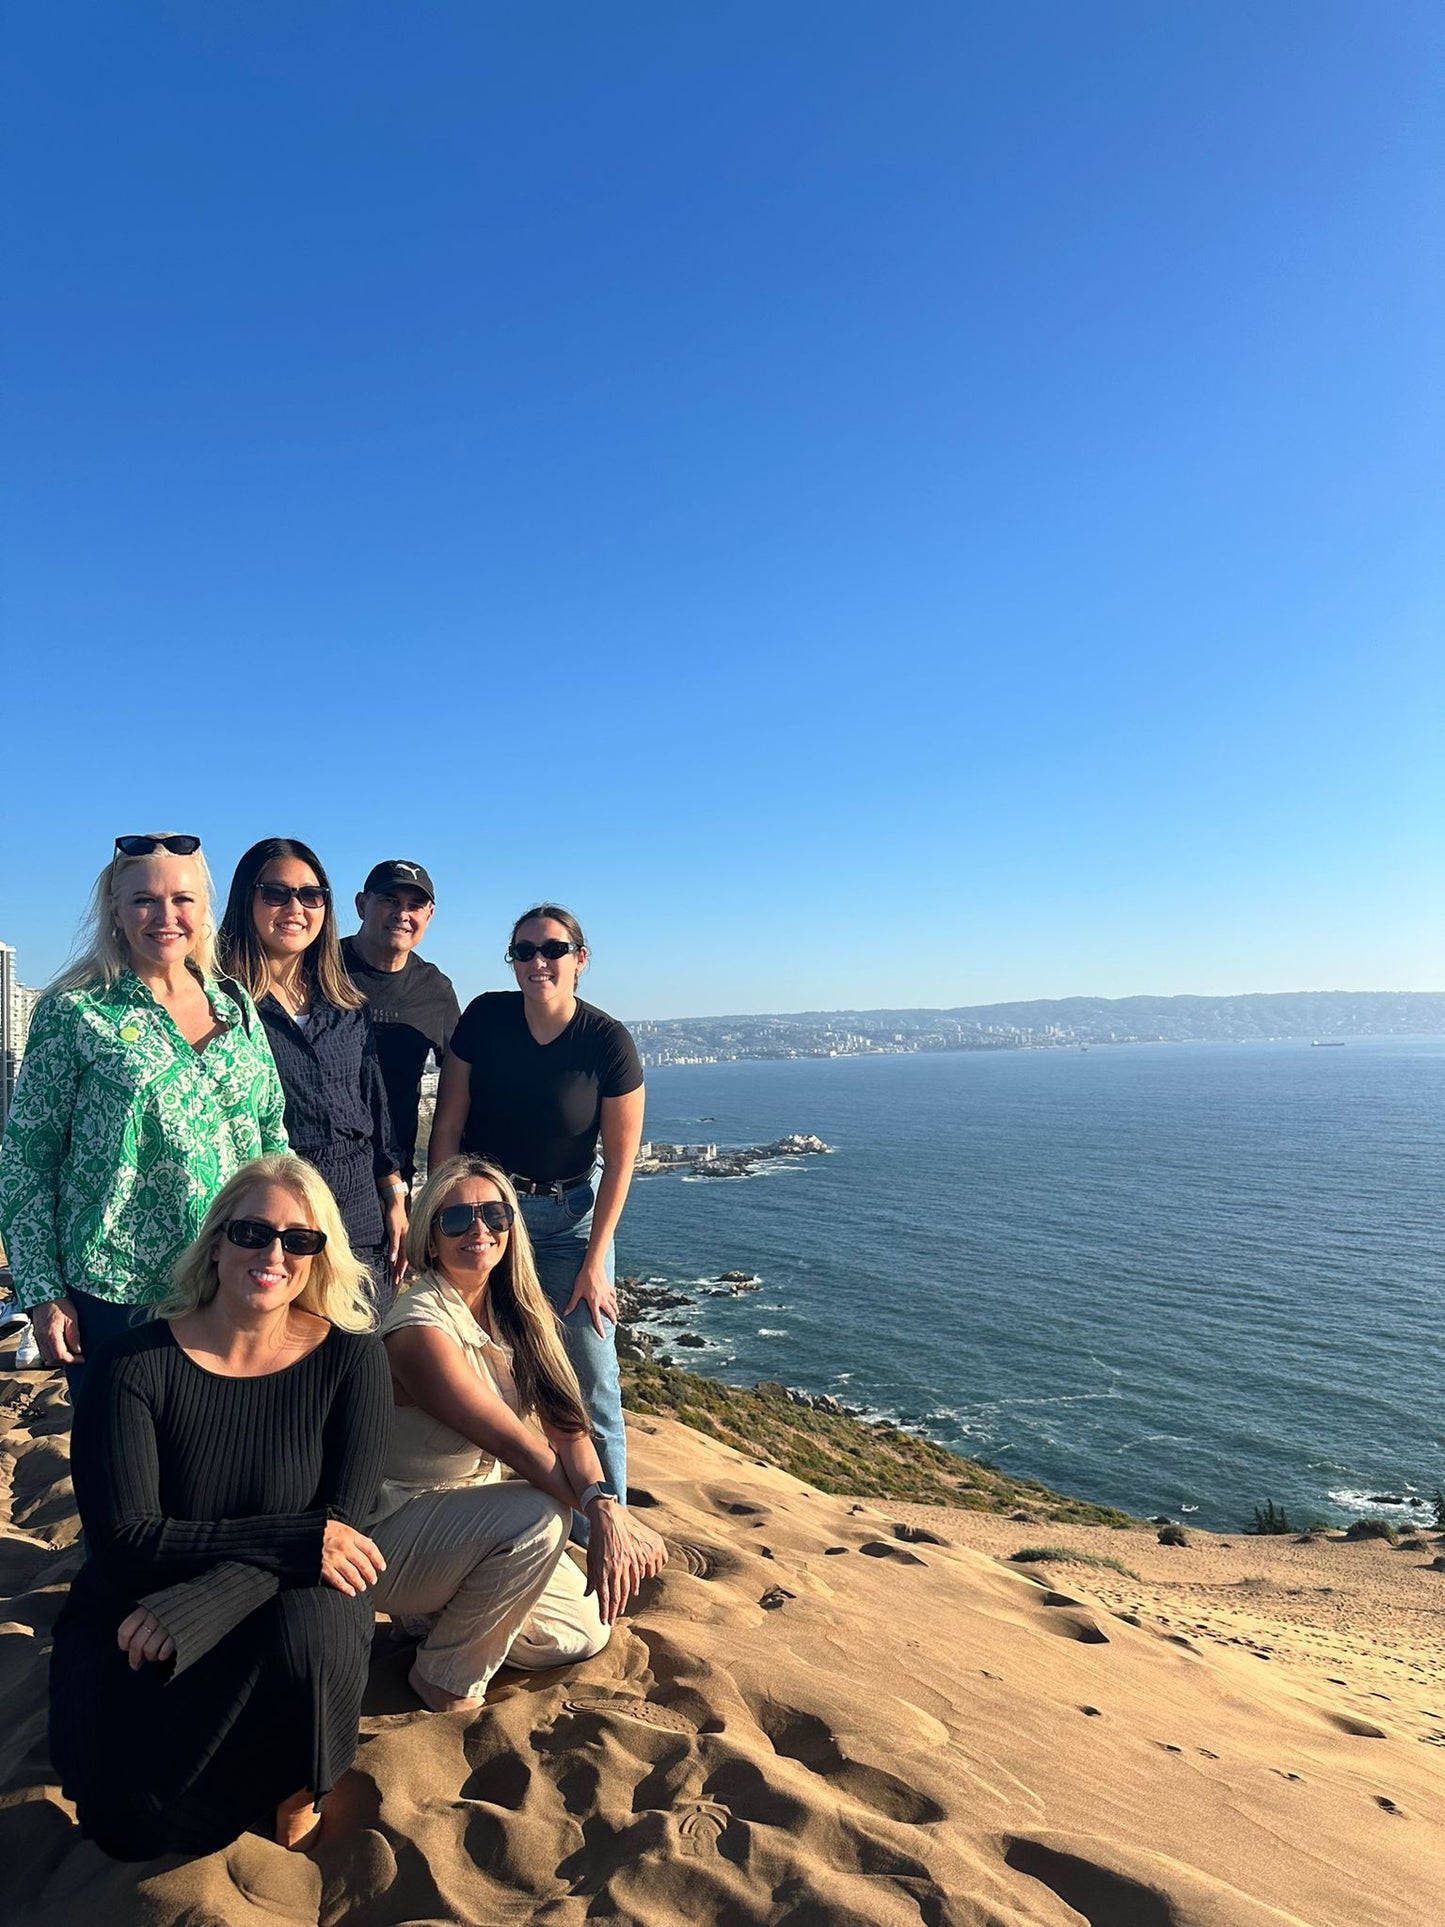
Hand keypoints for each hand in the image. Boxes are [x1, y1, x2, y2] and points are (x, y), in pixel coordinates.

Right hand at [33, 1297, 82, 1366]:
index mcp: (51, 1335)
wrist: (45, 1294)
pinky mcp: (37, 1335)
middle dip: (66, 1361)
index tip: (82, 1358)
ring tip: (71, 1353)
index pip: (60, 1356)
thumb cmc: (60, 1303)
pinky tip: (62, 1347)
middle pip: (52, 1359)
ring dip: (58, 1358)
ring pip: (46, 1357)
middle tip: (78, 1357)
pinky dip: (52, 1353)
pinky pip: (43, 1350)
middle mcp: (42, 1338)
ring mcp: (38, 1337)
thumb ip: (74, 1336)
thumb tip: (77, 1350)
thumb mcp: (72, 1318)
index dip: (72, 1360)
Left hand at [116, 1606, 175, 1670]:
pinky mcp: (180, 1634)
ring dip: (150, 1656)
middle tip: (136, 1664)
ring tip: (153, 1656)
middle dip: (135, 1657)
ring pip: (150, 1648)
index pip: (125, 1631)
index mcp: (145, 1608)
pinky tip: (163, 1654)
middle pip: (136, 1643)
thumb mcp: (154, 1605)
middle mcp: (153, 1617)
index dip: (124, 1643)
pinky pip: (165, 1650)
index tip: (126, 1648)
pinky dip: (163, 1654)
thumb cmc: (173, 1607)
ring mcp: (166, 1626)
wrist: (201, 1600)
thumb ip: (142, 1619)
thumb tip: (129, 1645)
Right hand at [320, 1519, 385, 1595]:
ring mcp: (334, 1558)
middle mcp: (344, 1547)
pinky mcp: (324, 1569)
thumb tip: (370, 1542)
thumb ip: (355, 1535)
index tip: (382, 1567)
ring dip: (360, 1582)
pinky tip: (351, 1592)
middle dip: (370, 1573)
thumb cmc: (320, 1529)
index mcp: (349, 1534)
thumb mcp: (339, 1526)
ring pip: (353, 1574)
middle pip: (363, 1563)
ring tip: (363, 1587)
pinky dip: (346, 1588)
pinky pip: (339, 1581)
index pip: (370, 1548)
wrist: (298, 1536)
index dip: (378, 1559)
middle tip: (374, 1580)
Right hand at [382, 1192, 407, 1286]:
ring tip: (396, 1276)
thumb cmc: (396, 1217)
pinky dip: (394, 1251)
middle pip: (406, 1258)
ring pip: (402, 1252)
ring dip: (399, 1265)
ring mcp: (402, 1234)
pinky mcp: (395, 1229)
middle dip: (401, 1271)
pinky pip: (395, 1242)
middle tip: (397, 1281)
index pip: (407, 1257)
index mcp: (408, 1240)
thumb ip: (397, 1241)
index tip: (399, 1278)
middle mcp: (407, 1238)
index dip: (403, 1268)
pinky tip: (392, 1259)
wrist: (395, 1203)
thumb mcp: (398, 1230)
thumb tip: (392, 1254)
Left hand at [564, 1257, 617, 1338]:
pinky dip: (614, 1299)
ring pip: (614, 1304)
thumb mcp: (576, 1291)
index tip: (603, 1336)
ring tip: (616, 1315)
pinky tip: (614, 1301)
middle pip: (609, 1312)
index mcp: (594, 1302)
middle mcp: (602, 1299)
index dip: (600, 1328)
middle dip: (612, 1319)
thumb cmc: (583, 1279)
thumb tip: (565, 1313)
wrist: (593, 1267)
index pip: (597, 1319)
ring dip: (615, 1310)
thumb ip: (572, 1303)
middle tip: (614, 1324)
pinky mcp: (609, 1287)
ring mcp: (607, 1293)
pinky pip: (613, 1295)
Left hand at [584, 1503, 665, 1622]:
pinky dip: (636, 1585)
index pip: (604, 1597)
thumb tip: (588, 1595)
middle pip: (617, 1595)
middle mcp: (616, 1567)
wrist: (608, 1516)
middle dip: (614, 1610)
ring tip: (620, 1608)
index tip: (605, 1622)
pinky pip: (640, 1575)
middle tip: (612, 1619)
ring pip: (629, 1587)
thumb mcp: (591, 1558)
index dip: (604, 1612)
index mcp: (603, 1568)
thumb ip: (591, 1578)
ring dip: (624, 1600)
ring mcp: (629, 1561)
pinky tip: (632, 1591)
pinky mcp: (638, 1554)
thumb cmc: (597, 1538)